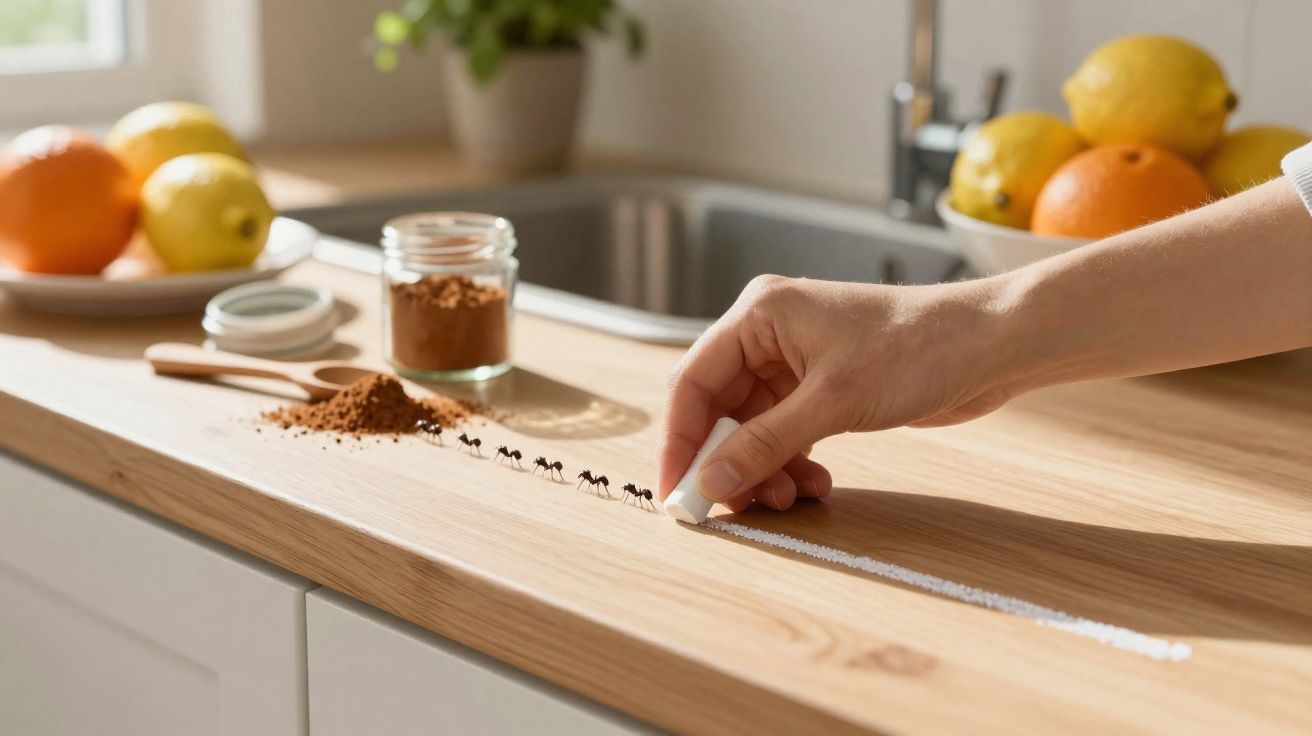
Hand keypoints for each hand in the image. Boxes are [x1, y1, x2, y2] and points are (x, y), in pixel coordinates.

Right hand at [658, 275, 1013, 511]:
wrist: (990, 345)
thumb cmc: (917, 348)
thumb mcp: (831, 403)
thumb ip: (764, 445)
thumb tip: (710, 484)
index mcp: (758, 315)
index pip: (692, 382)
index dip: (679, 442)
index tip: (675, 493)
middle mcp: (769, 334)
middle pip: (720, 410)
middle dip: (727, 462)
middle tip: (733, 509)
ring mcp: (795, 362)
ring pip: (752, 429)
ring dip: (763, 470)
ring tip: (789, 499)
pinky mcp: (822, 387)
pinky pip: (784, 434)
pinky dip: (791, 464)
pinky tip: (814, 485)